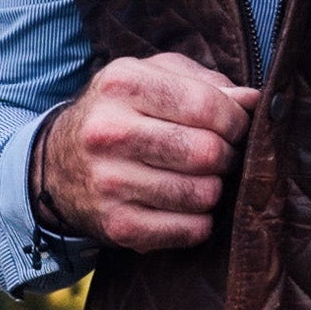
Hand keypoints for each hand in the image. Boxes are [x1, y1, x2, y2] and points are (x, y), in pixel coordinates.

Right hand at [33, 52, 258, 251]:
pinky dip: (200, 221)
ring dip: (214, 190)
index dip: (236, 120)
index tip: (236, 127)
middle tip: (220, 156)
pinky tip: (185, 206)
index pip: (206, 106)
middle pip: (207, 152)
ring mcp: (110, 183)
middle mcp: (109, 132)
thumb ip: (204, 83)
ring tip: (201, 179)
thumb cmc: (119, 114)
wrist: (56, 165)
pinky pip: (190, 230)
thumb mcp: (150, 79)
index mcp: (122, 84)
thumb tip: (255, 101)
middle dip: (227, 156)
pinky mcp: (117, 226)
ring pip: (203, 194)